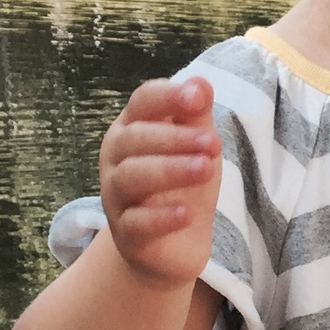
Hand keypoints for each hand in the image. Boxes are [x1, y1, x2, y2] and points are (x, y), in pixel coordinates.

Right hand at [99, 77, 222, 289]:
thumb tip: (201, 83)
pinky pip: (137, 222)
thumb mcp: (196, 147)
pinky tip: (186, 214)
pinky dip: (161, 217)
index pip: (142, 102)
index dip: (168, 97)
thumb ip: (196, 116)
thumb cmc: (182, 185)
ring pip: (133, 176)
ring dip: (171, 170)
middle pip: (135, 138)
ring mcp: (117, 196)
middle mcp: (116, 158)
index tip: (199, 98)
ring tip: (206, 169)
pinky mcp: (126, 233)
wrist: (172, 246)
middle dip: (175, 138)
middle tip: (213, 143)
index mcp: (132, 128)